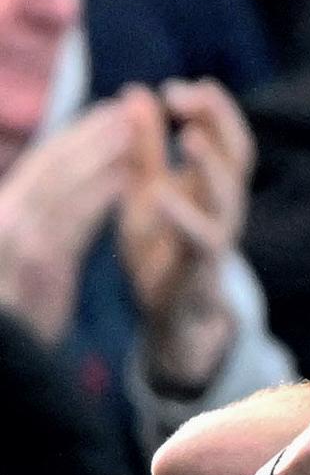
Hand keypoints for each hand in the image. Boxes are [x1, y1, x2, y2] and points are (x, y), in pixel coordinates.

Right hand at [0, 98, 138, 344]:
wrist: (4, 364)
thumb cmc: (18, 326)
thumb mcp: (31, 274)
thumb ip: (46, 239)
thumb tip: (62, 218)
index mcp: (7, 215)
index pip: (42, 170)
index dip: (73, 141)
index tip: (104, 121)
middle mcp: (7, 218)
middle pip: (51, 165)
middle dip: (89, 133)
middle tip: (126, 109)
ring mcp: (18, 237)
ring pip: (61, 180)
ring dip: (98, 149)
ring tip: (132, 127)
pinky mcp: (35, 261)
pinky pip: (72, 217)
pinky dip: (97, 190)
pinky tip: (125, 174)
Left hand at [116, 79, 258, 391]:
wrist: (171, 313)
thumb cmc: (161, 248)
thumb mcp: (147, 188)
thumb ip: (146, 146)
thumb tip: (138, 92)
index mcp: (212, 182)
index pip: (226, 133)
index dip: (210, 105)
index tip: (174, 90)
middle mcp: (224, 205)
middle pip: (239, 154)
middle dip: (218, 119)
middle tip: (182, 96)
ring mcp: (218, 236)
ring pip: (229, 196)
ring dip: (213, 166)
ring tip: (192, 137)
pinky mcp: (201, 266)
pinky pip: (201, 239)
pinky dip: (183, 217)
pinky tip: (162, 196)